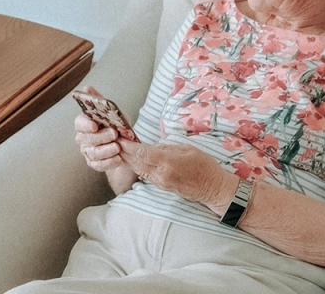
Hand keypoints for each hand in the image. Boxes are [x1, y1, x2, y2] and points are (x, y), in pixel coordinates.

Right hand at [74, 87, 123, 171]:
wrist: (126, 144)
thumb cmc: (115, 125)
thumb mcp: (111, 111)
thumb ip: (99, 101)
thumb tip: (86, 88)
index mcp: (85, 123)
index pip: (79, 123)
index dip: (86, 124)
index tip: (95, 125)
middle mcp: (83, 138)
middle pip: (86, 139)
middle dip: (101, 137)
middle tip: (114, 134)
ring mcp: (88, 152)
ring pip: (92, 153)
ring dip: (106, 151)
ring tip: (118, 148)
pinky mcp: (94, 163)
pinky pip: (98, 165)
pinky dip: (109, 162)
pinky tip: (118, 158)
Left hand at [117, 139, 237, 211]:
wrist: (212, 188)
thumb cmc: (205, 166)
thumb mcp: (187, 149)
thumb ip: (167, 147)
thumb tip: (152, 147)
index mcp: (168, 162)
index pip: (142, 153)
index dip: (128, 145)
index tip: (119, 137)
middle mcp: (161, 174)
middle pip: (136, 162)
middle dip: (123, 151)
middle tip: (112, 140)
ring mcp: (160, 182)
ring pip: (137, 169)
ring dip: (126, 159)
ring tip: (117, 148)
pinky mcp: (161, 187)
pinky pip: (144, 174)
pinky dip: (135, 166)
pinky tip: (130, 159)